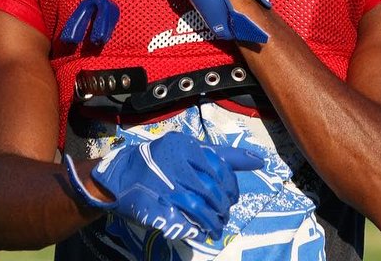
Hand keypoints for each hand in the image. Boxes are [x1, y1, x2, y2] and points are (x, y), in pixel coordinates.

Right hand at [85, 132, 262, 241]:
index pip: (220, 170)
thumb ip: (223, 156)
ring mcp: (163, 187)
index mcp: (185, 147)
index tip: (231, 198)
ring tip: (215, 228)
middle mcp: (174, 165)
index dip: (230, 188)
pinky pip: (183, 223)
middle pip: (212, 191)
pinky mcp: (155, 208)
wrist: (121, 176)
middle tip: (224, 215)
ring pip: (200, 209)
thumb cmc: (161, 161)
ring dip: (212, 223)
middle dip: (222, 208)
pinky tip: (199, 232)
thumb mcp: (190, 150)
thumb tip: (259, 161)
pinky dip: (195, 231)